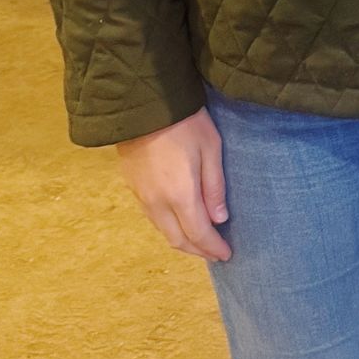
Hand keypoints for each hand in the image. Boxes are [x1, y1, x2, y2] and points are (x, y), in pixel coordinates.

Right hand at [115, 108, 229, 260]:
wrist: (143, 103)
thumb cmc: (184, 121)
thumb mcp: (211, 148)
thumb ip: (215, 186)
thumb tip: (220, 219)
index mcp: (180, 195)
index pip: (199, 234)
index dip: (213, 248)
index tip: (227, 255)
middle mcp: (157, 202)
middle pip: (178, 240)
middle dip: (198, 251)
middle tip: (215, 253)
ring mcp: (141, 196)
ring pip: (162, 231)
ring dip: (182, 240)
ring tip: (199, 240)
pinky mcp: (132, 186)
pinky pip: (152, 217)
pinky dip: (168, 226)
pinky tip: (179, 220)